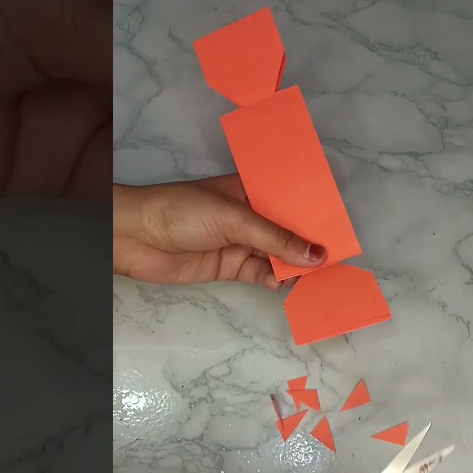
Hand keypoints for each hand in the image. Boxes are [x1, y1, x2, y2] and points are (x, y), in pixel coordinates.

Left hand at [113, 175, 326, 288]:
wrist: (134, 237)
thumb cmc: (181, 211)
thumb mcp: (233, 218)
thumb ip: (276, 238)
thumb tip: (317, 254)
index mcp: (249, 188)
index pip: (288, 198)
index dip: (312, 211)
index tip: (338, 225)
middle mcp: (249, 214)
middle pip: (287, 230)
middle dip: (309, 242)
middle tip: (337, 257)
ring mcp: (240, 242)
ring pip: (276, 255)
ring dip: (294, 265)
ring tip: (318, 275)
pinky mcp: (230, 266)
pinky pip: (260, 273)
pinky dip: (274, 279)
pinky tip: (286, 283)